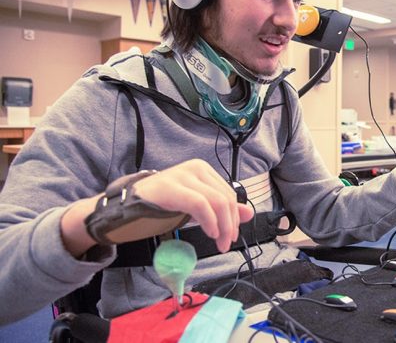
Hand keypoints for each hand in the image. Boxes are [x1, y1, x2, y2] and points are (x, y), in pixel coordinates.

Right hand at [132, 159, 254, 253]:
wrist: (128, 205)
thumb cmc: (163, 205)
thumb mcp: (197, 207)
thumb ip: (222, 209)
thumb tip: (249, 213)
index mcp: (204, 170)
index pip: (229, 194)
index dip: (234, 217)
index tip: (232, 236)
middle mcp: (196, 168)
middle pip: (225, 198)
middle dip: (231, 225)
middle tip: (226, 244)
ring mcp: (183, 175)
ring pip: (216, 201)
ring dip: (223, 227)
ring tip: (219, 242)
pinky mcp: (172, 187)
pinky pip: (200, 204)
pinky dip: (210, 221)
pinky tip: (210, 233)